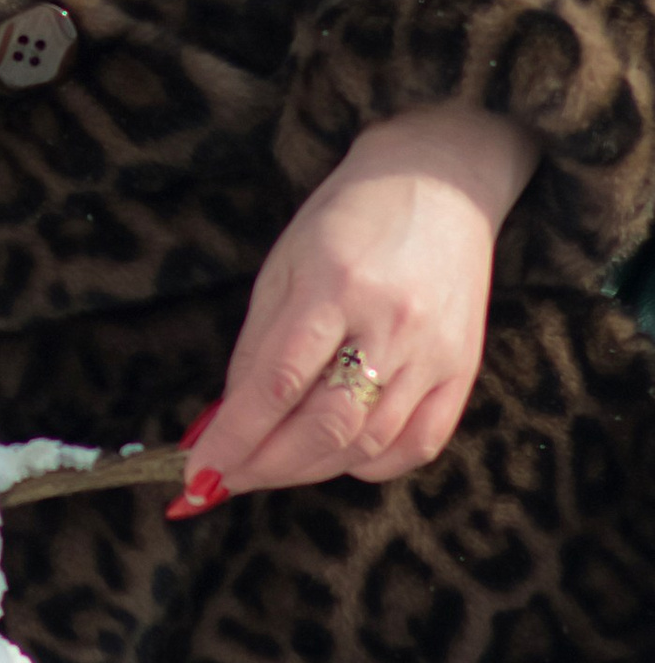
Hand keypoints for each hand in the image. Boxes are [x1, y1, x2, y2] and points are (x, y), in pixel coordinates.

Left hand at [175, 103, 538, 511]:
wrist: (439, 183)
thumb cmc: (348, 217)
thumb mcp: (284, 261)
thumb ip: (258, 342)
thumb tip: (230, 415)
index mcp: (335, 286)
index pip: (277, 383)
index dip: (235, 436)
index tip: (199, 471)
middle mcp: (390, 325)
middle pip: (326, 426)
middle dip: (267, 465)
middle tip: (226, 480)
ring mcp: (434, 354)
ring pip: (369, 444)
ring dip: (310, 469)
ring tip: (271, 467)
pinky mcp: (463, 371)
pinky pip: (420, 445)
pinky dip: (372, 465)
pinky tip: (337, 459)